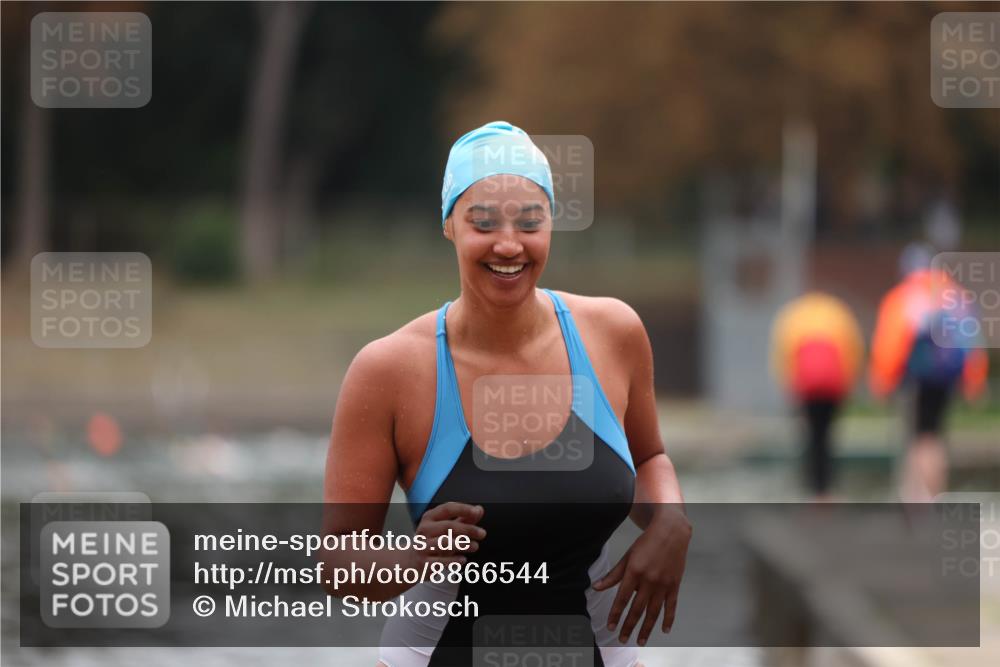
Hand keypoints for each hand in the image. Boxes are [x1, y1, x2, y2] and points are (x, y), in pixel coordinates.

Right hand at [407, 502, 485, 568]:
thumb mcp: (447, 528)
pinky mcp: (424, 563)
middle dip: (467, 529)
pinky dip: (453, 561)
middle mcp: (424, 530)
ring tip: (475, 546)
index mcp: (430, 517)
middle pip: (447, 526)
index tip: (477, 512)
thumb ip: (464, 519)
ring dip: (462, 544)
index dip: (463, 509)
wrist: (412, 561)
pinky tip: (463, 560)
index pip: (447, 508)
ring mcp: (422, 547)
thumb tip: (479, 509)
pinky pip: (440, 561)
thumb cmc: (433, 541)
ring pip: (443, 543)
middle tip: (482, 533)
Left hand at [592, 507, 690, 645]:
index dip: (615, 614)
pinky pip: (671, 606)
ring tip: (640, 640)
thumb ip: (613, 574)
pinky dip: (668, 619)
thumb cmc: (646, 543)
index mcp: (634, 572)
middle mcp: (649, 580)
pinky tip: (664, 630)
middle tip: (623, 639)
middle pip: (637, 609)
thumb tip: (597, 587)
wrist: (671, 532)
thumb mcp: (628, 556)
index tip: (610, 627)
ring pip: (654, 612)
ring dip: (646, 628)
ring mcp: (663, 584)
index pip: (622, 598)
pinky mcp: (675, 585)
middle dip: (629, 626)